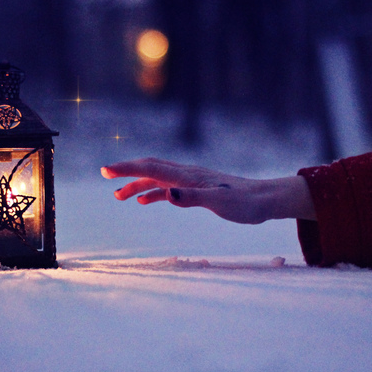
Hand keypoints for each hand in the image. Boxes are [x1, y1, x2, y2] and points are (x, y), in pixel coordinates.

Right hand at [101, 158, 315, 223]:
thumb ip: (191, 197)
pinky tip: (145, 202)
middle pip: (150, 168)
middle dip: (126, 172)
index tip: (105, 170)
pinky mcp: (197, 189)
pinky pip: (168, 187)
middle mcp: (187, 174)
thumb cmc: (246, 203)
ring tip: (118, 197)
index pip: (151, 168)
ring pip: (157, 178)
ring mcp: (192, 181)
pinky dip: (153, 192)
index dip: (126, 169)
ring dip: (137, 185)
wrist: (266, 199)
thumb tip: (166, 193)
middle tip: (104, 176)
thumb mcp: (219, 202)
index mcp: (188, 176)